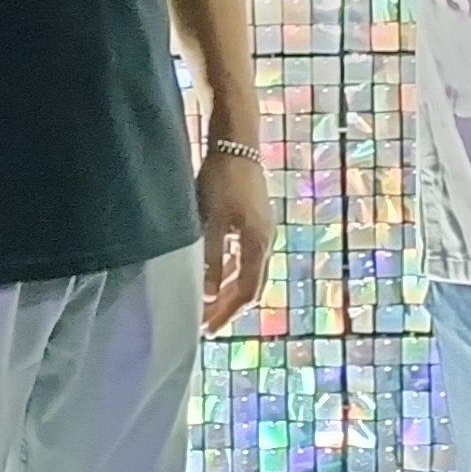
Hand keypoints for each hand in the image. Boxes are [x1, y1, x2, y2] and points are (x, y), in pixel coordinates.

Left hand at [194, 146, 274, 335]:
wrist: (236, 142)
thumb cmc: (222, 179)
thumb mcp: (210, 221)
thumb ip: (210, 258)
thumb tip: (208, 294)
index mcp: (257, 244)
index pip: (246, 291)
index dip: (227, 312)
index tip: (208, 329)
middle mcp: (265, 240)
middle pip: (249, 284)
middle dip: (227, 305)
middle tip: (205, 323)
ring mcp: (261, 229)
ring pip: (246, 270)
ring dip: (227, 288)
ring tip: (207, 302)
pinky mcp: (253, 219)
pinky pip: (243, 254)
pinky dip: (228, 269)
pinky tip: (214, 271)